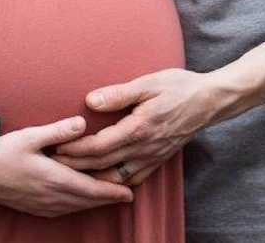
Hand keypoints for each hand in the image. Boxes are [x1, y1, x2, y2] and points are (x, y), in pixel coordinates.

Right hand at [0, 116, 133, 216]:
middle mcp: (52, 197)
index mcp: (55, 179)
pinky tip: (80, 199)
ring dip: (94, 202)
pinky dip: (78, 205)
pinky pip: (64, 210)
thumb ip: (59, 130)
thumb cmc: (3, 150)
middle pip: (87, 201)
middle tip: (127, 194)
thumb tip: (83, 123)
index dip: (112, 192)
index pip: (91, 189)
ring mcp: (43, 205)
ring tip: (109, 196)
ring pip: (76, 207)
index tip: (130, 192)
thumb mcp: (32, 135)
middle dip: (108, 198)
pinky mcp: (35, 208)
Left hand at [53, 69, 214, 186]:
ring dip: (93, 177)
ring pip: (117, 176)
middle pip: (103, 163)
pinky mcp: (159, 159)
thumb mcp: (148, 83)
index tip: (57, 147)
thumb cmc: (178, 86)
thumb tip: (90, 101)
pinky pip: (134, 178)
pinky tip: (106, 178)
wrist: (209, 100)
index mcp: (138, 128)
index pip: (99, 146)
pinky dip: (116, 181)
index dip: (75, 149)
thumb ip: (118, 94)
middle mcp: (144, 148)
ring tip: (74, 173)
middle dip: (77, 165)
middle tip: (55, 163)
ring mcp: (153, 157)